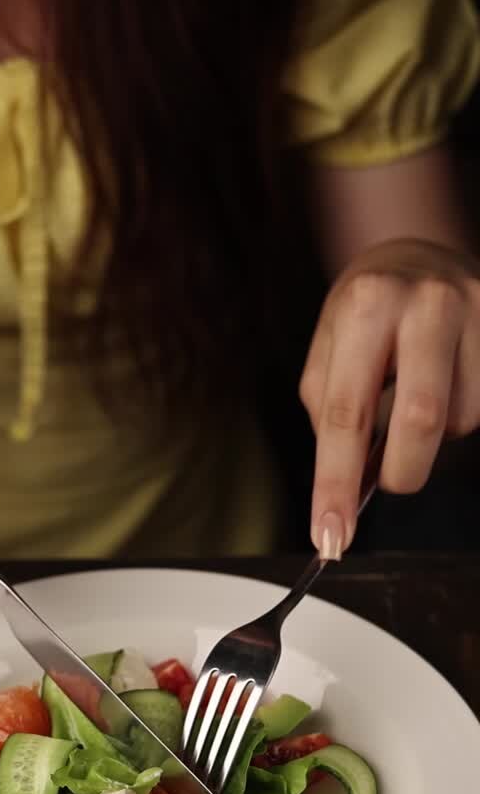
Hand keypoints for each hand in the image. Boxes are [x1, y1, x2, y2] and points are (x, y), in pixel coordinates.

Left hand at [300, 239, 479, 557]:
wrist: (418, 256)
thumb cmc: (364, 314)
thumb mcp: (328, 348)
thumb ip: (332, 414)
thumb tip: (347, 489)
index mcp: (368, 306)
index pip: (346, 415)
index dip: (336, 484)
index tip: (330, 537)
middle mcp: (428, 303)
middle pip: (421, 420)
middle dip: (401, 471)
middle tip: (388, 481)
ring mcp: (478, 312)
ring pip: (460, 421)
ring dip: (431, 437)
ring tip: (414, 398)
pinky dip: (457, 418)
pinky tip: (443, 385)